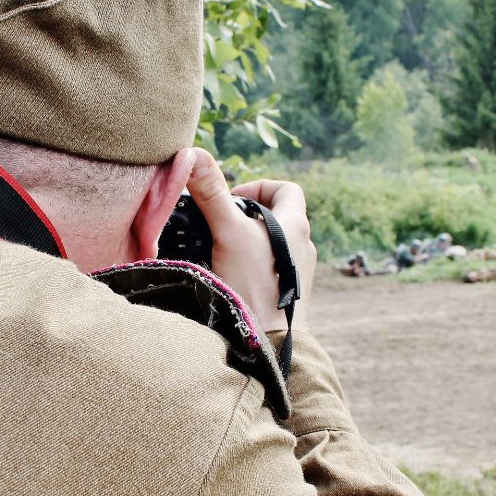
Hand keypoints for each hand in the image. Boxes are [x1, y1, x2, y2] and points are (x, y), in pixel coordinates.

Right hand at [185, 149, 316, 333]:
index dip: (259, 187)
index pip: (286, 188)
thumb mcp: (227, 232)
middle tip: (220, 226)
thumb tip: (192, 153)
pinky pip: (270, 269)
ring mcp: (297, 273)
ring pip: (271, 244)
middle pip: (276, 216)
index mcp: (296, 224)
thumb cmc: (253, 284)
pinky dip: (251, 266)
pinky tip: (231, 277)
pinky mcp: (288, 295)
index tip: (232, 200)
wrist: (266, 342)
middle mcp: (303, 246)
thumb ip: (210, 193)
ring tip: (222, 252)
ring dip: (248, 242)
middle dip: (247, 217)